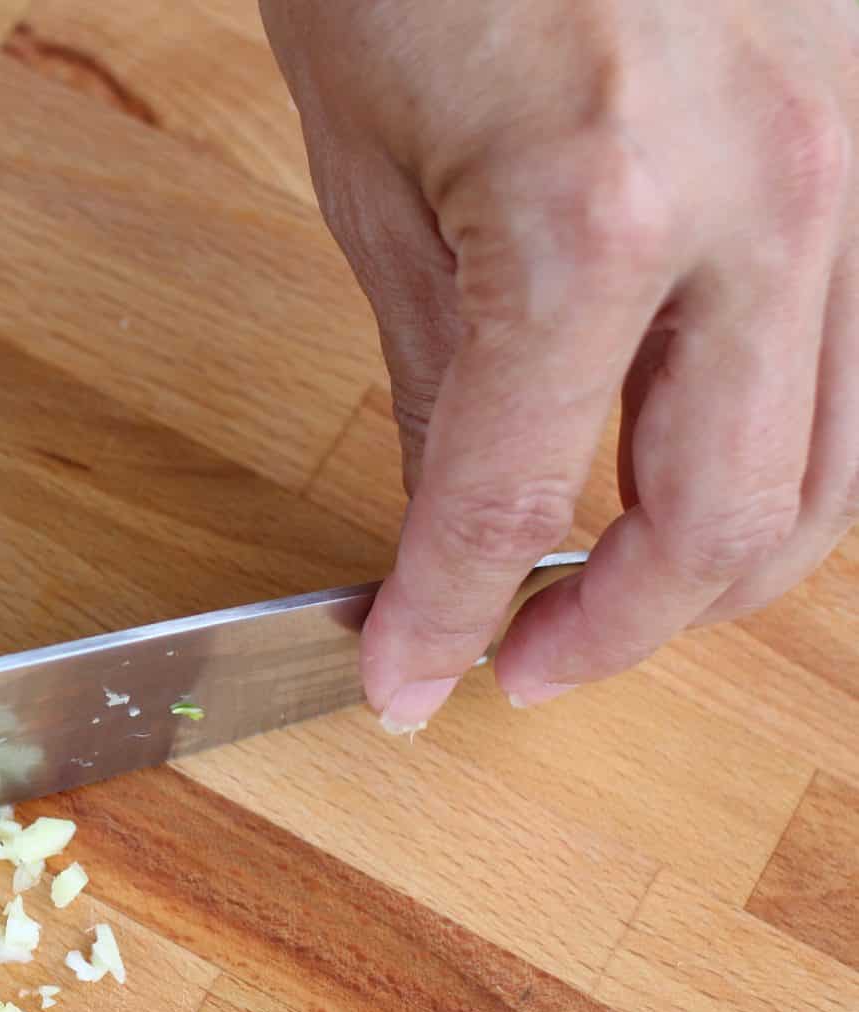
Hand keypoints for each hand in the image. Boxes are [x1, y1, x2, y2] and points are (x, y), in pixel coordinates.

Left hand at [261, 0, 858, 727]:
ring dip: (721, 567)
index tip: (406, 682)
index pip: (514, 501)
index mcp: (592, 215)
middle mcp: (761, 200)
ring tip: (608, 599)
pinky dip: (787, 450)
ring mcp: (851, 162)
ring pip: (839, 462)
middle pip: (730, 522)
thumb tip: (439, 525)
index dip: (449, 619)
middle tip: (516, 663)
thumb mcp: (367, 167)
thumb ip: (430, 368)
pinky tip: (703, 471)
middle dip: (615, 631)